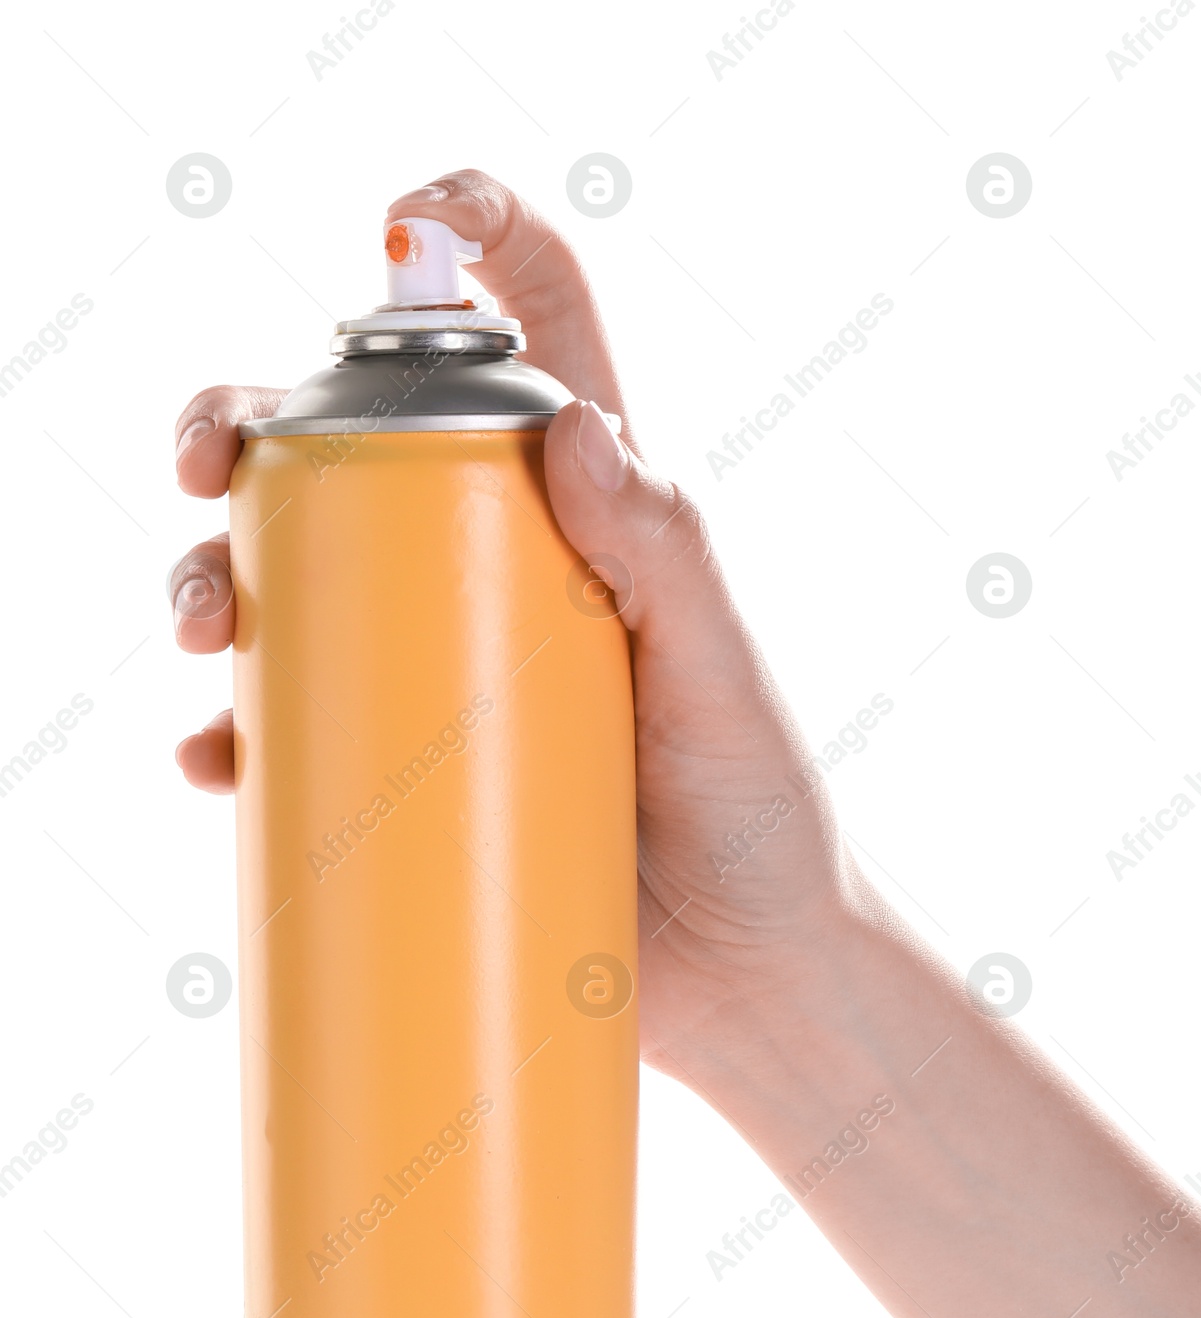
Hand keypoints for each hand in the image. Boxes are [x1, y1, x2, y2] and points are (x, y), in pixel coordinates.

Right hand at [169, 169, 865, 1086]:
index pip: (540, 335)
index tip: (404, 219)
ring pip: (296, 580)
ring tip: (203, 632)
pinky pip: (297, 730)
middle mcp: (505, 571)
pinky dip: (235, 733)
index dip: (473, 239)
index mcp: (595, 516)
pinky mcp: (413, 771)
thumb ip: (673, 559)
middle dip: (248, 428)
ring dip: (210, 577)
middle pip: (354, 451)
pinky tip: (215, 758)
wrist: (746, 979)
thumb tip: (580, 429)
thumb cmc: (760, 822)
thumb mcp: (724, 684)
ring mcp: (447, 670)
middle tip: (206, 467)